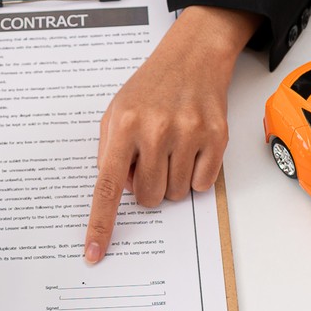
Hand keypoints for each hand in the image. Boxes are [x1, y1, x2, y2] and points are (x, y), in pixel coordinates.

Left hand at [85, 6, 260, 262]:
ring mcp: (189, 133)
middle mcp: (156, 130)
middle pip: (147, 197)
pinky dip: (195, 175)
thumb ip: (110, 154)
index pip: (108, 186)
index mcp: (124, 125)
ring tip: (172, 148)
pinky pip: (201, 185)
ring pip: (175, 195)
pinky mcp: (217, 137)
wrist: (193, 56)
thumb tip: (120, 192)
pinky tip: (192, 147)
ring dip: (171, 181)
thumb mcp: (115, 113)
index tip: (93, 253)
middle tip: (151, 160)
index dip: (101, 224)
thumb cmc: (151, 87)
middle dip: (146, 188)